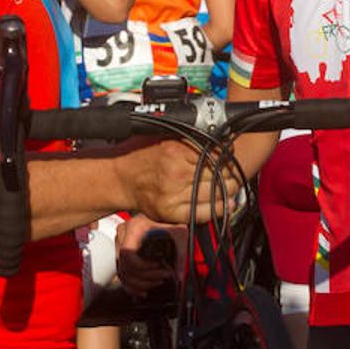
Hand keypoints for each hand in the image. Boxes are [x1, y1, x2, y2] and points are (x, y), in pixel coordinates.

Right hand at [115, 214, 187, 296]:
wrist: (161, 212)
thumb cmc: (167, 220)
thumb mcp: (177, 231)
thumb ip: (180, 250)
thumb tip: (180, 274)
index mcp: (134, 227)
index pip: (127, 253)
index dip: (143, 266)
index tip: (159, 267)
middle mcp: (123, 235)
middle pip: (125, 266)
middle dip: (146, 277)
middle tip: (162, 277)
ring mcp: (120, 244)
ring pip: (122, 273)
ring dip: (140, 283)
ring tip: (156, 282)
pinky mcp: (121, 253)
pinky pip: (121, 275)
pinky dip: (132, 286)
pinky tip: (143, 289)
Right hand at [120, 138, 239, 225]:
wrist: (119, 177)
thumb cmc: (140, 154)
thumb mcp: (166, 136)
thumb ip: (192, 137)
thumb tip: (222, 135)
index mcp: (176, 151)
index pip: (219, 155)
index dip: (228, 154)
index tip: (230, 154)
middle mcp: (176, 174)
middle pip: (222, 175)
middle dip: (230, 172)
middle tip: (230, 170)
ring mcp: (174, 196)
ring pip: (218, 194)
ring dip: (228, 189)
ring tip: (228, 184)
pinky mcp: (172, 213)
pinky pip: (206, 213)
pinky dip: (220, 208)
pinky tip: (224, 202)